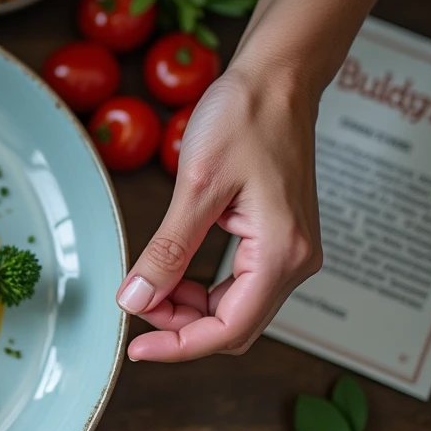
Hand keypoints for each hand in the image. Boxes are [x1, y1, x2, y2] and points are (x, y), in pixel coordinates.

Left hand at [117, 68, 323, 360]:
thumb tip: (136, 300)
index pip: (230, 330)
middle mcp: (295, 260)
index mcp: (282, 253)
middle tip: (134, 304)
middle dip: (181, 327)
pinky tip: (171, 274)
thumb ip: (167, 250)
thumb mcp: (196, 186)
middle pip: (234, 326)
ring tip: (147, 286)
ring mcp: (290, 251)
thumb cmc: (244, 118)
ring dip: (189, 308)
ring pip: (236, 308)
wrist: (276, 80)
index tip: (135, 350)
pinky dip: (202, 288)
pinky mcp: (277, 240)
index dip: (179, 347)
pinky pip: (239, 284)